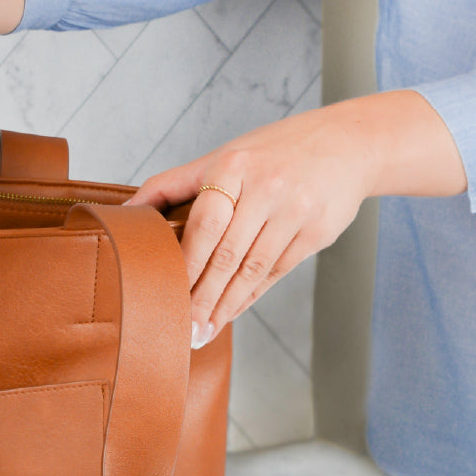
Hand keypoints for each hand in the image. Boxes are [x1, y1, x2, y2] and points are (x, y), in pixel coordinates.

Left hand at [126, 91, 466, 347]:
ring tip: (202, 332)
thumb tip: (125, 211)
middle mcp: (267, 188)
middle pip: (225, 255)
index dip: (184, 264)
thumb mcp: (224, 156)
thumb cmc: (272, 153)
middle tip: (181, 330)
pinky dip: (250, 296)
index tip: (163, 293)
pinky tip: (230, 313)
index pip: (202, 225)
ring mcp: (295, 211)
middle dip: (201, 297)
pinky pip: (275, 272)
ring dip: (224, 306)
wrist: (350, 143)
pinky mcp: (317, 231)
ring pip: (251, 270)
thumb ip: (173, 184)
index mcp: (234, 166)